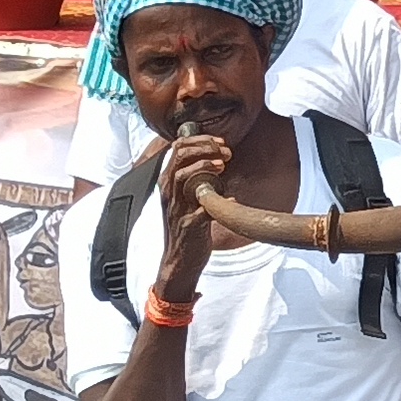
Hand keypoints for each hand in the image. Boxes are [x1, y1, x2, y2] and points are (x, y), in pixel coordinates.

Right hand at [152, 130, 228, 296]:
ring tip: (222, 165)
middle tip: (225, 152)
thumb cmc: (188, 226)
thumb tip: (216, 156)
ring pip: (183, 176)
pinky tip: (231, 197)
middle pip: (179, 156)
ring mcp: (177, 208)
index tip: (220, 142)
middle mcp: (169, 192)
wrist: (180, 260)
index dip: (200, 140)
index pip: (177, 148)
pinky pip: (202, 210)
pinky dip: (218, 201)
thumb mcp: (188, 197)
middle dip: (204, 147)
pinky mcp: (189, 225)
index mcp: (169, 182)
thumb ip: (197, 177)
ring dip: (204, 166)